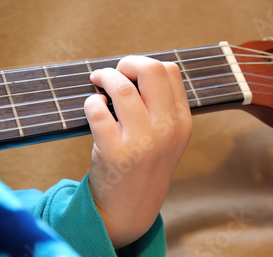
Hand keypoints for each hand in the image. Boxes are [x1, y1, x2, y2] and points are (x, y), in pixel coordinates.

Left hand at [84, 56, 192, 247]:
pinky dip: (91, 102)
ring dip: (104, 77)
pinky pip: (98, 109)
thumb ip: (160, 106)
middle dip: (127, 63)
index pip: (170, 71)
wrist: (130, 209)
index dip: (145, 65)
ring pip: (122, 86)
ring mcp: (142, 141)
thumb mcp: (167, 137)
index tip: (130, 74)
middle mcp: (167, 129)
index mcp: (182, 122)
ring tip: (97, 84)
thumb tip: (132, 69)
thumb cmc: (144, 165)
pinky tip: (93, 107)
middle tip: (113, 73)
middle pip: (151, 70)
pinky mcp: (115, 152)